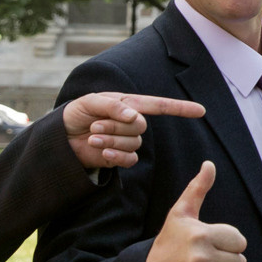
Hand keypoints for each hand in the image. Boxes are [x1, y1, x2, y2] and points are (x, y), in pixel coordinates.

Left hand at [60, 91, 205, 170]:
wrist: (60, 137)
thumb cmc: (76, 113)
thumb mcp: (91, 102)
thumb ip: (114, 107)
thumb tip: (135, 117)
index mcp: (130, 104)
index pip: (161, 105)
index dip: (181, 108)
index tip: (201, 110)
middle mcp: (132, 122)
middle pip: (140, 127)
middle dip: (116, 126)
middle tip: (95, 125)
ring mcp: (127, 141)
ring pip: (133, 144)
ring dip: (111, 140)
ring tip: (92, 136)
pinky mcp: (119, 157)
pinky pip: (129, 159)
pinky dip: (116, 156)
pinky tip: (102, 152)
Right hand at [144, 162, 247, 261]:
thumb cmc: (169, 242)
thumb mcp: (180, 214)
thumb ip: (198, 189)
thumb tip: (210, 164)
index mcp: (201, 235)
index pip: (240, 242)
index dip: (229, 242)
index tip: (212, 243)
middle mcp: (201, 259)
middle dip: (228, 261)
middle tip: (208, 259)